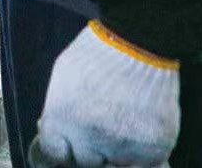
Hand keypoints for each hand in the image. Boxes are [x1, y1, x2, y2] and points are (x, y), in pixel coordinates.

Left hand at [29, 22, 178, 166]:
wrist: (138, 45)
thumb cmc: (97, 55)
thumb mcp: (63, 76)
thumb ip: (57, 108)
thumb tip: (49, 129)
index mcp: (63, 119)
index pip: (53, 153)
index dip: (61, 147)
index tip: (66, 144)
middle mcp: (90, 139)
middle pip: (85, 161)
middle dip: (88, 149)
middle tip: (97, 127)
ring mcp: (123, 148)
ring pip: (114, 166)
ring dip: (115, 153)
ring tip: (118, 127)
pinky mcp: (153, 151)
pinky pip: (144, 167)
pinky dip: (140, 157)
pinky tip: (136, 136)